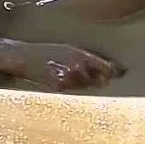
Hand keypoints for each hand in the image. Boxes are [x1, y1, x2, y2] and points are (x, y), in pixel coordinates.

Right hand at [0, 41, 121, 90]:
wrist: (24, 58)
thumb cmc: (48, 51)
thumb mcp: (70, 49)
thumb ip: (87, 59)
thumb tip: (108, 69)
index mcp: (81, 56)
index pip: (106, 69)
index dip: (114, 73)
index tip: (120, 76)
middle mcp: (77, 69)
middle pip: (99, 82)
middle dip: (101, 82)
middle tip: (102, 81)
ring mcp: (67, 82)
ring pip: (87, 90)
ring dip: (87, 88)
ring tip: (76, 81)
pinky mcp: (58, 91)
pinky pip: (73, 94)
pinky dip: (74, 92)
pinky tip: (65, 85)